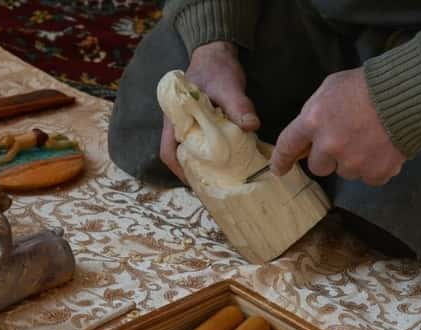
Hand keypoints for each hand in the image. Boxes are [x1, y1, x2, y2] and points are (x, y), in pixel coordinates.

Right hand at [160, 41, 259, 183]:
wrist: (216, 52)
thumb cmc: (216, 68)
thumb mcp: (228, 85)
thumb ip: (238, 105)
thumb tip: (252, 125)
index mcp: (175, 117)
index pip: (167, 150)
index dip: (178, 170)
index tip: (195, 183)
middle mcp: (178, 124)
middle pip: (178, 155)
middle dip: (192, 172)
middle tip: (211, 186)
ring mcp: (189, 124)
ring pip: (189, 150)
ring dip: (201, 164)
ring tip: (219, 177)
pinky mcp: (201, 123)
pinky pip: (201, 143)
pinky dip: (210, 154)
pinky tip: (225, 160)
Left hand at [270, 67, 405, 185]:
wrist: (407, 94)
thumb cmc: (366, 85)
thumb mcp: (329, 89)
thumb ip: (313, 113)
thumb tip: (306, 135)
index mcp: (312, 122)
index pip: (287, 145)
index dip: (281, 160)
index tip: (279, 169)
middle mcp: (328, 145)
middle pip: (317, 166)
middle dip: (327, 156)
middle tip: (345, 140)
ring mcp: (352, 161)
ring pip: (344, 171)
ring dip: (352, 160)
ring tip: (368, 138)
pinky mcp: (375, 171)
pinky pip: (368, 177)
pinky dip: (374, 166)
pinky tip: (382, 148)